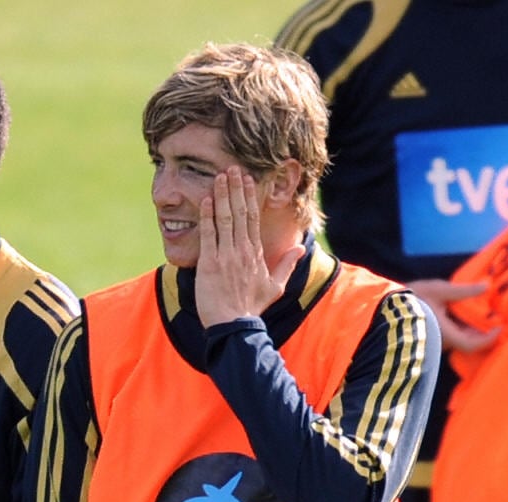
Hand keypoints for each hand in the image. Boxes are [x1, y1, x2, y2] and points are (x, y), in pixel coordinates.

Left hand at [195, 167, 300, 327]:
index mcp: (256, 253)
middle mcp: (243, 250)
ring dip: (222, 196)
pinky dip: (208, 217)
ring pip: (226, 219)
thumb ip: (286, 265)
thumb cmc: (251, 308)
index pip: (253, 218)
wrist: (234, 326)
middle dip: (236, 188)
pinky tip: (206, 200)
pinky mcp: (210, 264)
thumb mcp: (275, 286)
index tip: (247, 179)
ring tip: (220, 176)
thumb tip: (301, 249)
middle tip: (233, 168)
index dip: (249, 196)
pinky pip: (209, 235)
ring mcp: (227, 256)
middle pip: (240, 212)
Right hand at [404, 278, 497, 352]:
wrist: (383, 307)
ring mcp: (432, 343)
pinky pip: (446, 337)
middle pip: (467, 342)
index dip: (489, 338)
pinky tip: (454, 314)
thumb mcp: (438, 290)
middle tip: (488, 315)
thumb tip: (486, 286)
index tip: (499, 327)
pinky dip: (455, 327)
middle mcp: (440, 343)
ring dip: (466, 328)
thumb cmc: (411, 299)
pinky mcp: (425, 339)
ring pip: (456, 339)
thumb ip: (463, 291)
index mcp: (446, 334)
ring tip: (471, 312)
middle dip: (479, 330)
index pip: (473, 344)